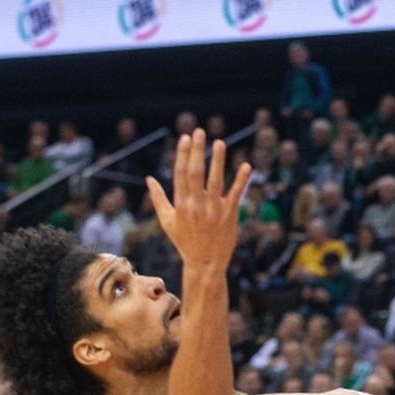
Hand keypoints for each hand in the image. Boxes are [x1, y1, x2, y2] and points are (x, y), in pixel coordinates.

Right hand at [146, 130, 250, 270]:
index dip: (182, 154)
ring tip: (219, 143)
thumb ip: (158, 198)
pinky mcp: (230, 214)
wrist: (205, 263)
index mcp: (181, 204)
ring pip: (216, 180)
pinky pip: (236, 193)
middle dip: (197, 151)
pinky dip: (241, 180)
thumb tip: (148, 179)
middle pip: (195, 172)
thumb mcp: (167, 221)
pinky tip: (246, 165)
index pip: (180, 174)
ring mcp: (214, 209)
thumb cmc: (184, 241)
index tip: (185, 137)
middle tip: (199, 132)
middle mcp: (196, 204)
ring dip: (218, 160)